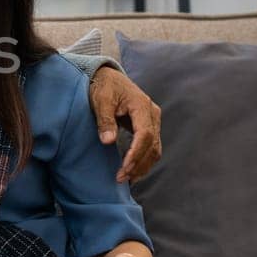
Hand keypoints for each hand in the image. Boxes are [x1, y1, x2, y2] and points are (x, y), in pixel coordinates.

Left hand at [89, 65, 161, 182]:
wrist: (109, 77)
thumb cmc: (104, 86)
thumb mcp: (101, 100)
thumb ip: (105, 120)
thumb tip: (108, 141)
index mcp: (142, 105)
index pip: (145, 134)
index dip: (136, 153)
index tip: (125, 167)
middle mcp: (152, 114)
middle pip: (152, 145)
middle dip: (138, 164)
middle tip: (121, 178)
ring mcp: (153, 121)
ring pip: (155, 149)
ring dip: (142, 166)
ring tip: (126, 179)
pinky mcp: (149, 127)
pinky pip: (151, 147)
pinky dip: (143, 161)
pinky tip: (132, 171)